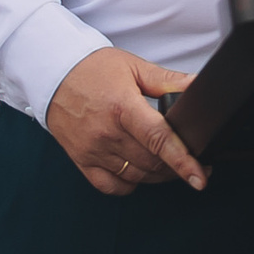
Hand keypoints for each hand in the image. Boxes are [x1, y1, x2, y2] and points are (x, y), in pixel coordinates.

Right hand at [44, 48, 205, 196]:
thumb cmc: (93, 68)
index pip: (159, 139)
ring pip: (136, 176)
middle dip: (176, 166)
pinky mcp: (81, 160)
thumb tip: (196, 85)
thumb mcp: (133, 67)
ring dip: (157, 175)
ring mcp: (92, 150)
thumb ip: (167, 81)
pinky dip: (130, 183)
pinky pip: (111, 186)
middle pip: (151, 162)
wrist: (53, 73)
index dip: (183, 161)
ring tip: (168, 163)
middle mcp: (106, 132)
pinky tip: (137, 171)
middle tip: (192, 161)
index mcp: (122, 107)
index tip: (200, 177)